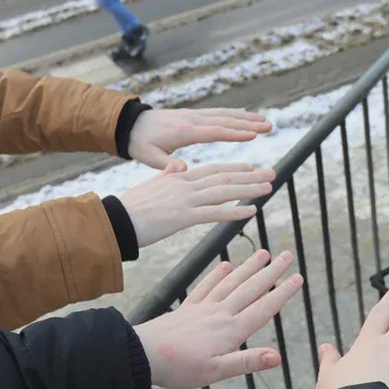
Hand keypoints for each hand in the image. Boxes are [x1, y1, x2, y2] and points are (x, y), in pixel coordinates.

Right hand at [121, 162, 273, 247]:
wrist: (116, 221)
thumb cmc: (130, 207)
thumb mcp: (150, 186)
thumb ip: (166, 175)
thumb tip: (176, 167)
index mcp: (178, 177)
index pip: (213, 169)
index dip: (235, 168)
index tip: (253, 167)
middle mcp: (185, 184)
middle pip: (223, 177)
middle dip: (250, 175)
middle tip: (271, 174)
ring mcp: (185, 200)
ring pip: (223, 192)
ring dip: (248, 190)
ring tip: (268, 188)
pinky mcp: (183, 217)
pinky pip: (214, 213)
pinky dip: (234, 211)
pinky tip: (251, 211)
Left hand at [128, 108, 271, 169]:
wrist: (129, 124)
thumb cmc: (139, 143)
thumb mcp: (148, 157)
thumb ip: (166, 164)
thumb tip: (183, 170)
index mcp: (184, 131)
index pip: (214, 131)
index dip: (235, 133)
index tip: (254, 134)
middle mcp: (192, 120)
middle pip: (225, 120)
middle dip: (248, 123)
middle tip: (269, 126)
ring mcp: (193, 115)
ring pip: (224, 114)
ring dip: (245, 118)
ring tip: (265, 121)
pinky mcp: (192, 115)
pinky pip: (217, 113)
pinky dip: (233, 114)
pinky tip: (245, 116)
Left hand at [135, 250, 302, 388]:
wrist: (143, 354)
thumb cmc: (179, 368)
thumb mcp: (216, 372)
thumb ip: (246, 362)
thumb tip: (277, 357)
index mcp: (231, 331)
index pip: (263, 309)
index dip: (282, 293)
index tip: (298, 278)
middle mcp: (220, 314)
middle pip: (251, 289)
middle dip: (272, 273)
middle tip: (288, 255)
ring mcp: (203, 308)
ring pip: (232, 282)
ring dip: (249, 267)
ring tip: (264, 253)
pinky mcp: (188, 308)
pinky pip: (207, 286)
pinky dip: (218, 274)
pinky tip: (226, 265)